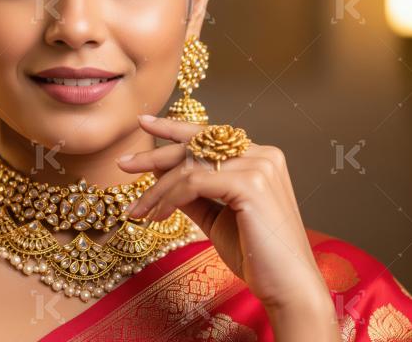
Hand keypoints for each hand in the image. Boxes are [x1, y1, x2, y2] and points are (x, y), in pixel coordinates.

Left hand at [117, 115, 330, 311]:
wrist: (288, 289)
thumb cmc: (256, 256)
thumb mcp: (216, 217)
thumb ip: (192, 193)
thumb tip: (160, 172)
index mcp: (260, 158)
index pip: (209, 136)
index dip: (174, 128)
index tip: (145, 123)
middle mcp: (262, 154)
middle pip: (196, 145)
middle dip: (155, 155)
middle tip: (123, 164)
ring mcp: (258, 166)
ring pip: (190, 165)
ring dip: (157, 189)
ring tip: (137, 210)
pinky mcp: (250, 183)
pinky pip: (194, 182)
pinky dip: (170, 198)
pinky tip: (158, 216)